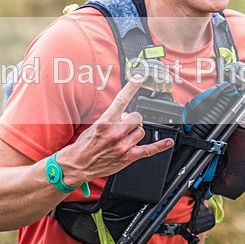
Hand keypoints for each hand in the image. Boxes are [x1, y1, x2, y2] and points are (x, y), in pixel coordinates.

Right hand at [55, 75, 174, 185]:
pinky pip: (148, 150)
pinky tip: (168, 142)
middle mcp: (114, 133)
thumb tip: (127, 115)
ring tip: (126, 137)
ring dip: (136, 133)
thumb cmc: (85, 145)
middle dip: (133, 120)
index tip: (138, 79)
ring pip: (141, 132)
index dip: (130, 88)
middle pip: (137, 118)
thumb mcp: (95, 125)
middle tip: (125, 126)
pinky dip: (160, 146)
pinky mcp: (127, 157)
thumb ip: (112, 118)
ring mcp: (122, 146)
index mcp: (105, 122)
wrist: (77, 164)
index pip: (120, 101)